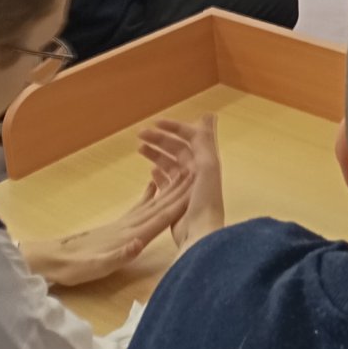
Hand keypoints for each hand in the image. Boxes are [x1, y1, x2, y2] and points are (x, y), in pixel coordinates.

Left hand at [21, 174, 190, 287]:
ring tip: (187, 169)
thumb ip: (118, 255)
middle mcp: (132, 224)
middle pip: (163, 203)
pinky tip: (155, 182)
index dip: (182, 201)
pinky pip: (141, 206)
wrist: (54, 261)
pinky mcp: (119, 225)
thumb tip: (138, 243)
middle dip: (183, 187)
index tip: (200, 185)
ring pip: (155, 201)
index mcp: (132, 234)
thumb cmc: (76, 267)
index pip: (162, 215)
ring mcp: (126, 223)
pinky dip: (151, 192)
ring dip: (171, 185)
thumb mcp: (97, 266)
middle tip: (202, 167)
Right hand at [138, 115, 224, 251]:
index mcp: (206, 160)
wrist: (200, 233)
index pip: (190, 136)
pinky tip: (150, 171)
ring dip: (156, 154)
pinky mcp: (176, 201)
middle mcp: (197, 171)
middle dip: (159, 139)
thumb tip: (208, 115)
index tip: (156, 123)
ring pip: (169, 164)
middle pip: (177, 149)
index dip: (174, 127)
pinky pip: (166, 183)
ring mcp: (186, 186)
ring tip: (139, 148)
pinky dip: (158, 175)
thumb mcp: (207, 166)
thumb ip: (205, 142)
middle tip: (140, 134)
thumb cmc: (204, 199)